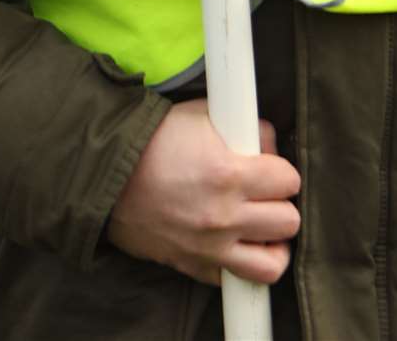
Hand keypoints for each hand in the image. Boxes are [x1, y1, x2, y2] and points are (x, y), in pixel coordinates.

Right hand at [107, 98, 300, 285]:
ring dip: (271, 243)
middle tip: (266, 196)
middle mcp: (224, 216)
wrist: (107, 174)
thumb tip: (269, 144)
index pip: (289, 180)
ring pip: (272, 264)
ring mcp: (210, 247)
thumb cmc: (154, 140)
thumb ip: (244, 128)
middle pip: (288, 222)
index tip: (271, 170)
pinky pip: (234, 279)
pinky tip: (235, 244)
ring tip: (262, 228)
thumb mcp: (203, 115)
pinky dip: (240, 264)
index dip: (282, 172)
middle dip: (281, 205)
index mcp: (229, 173)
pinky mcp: (193, 266)